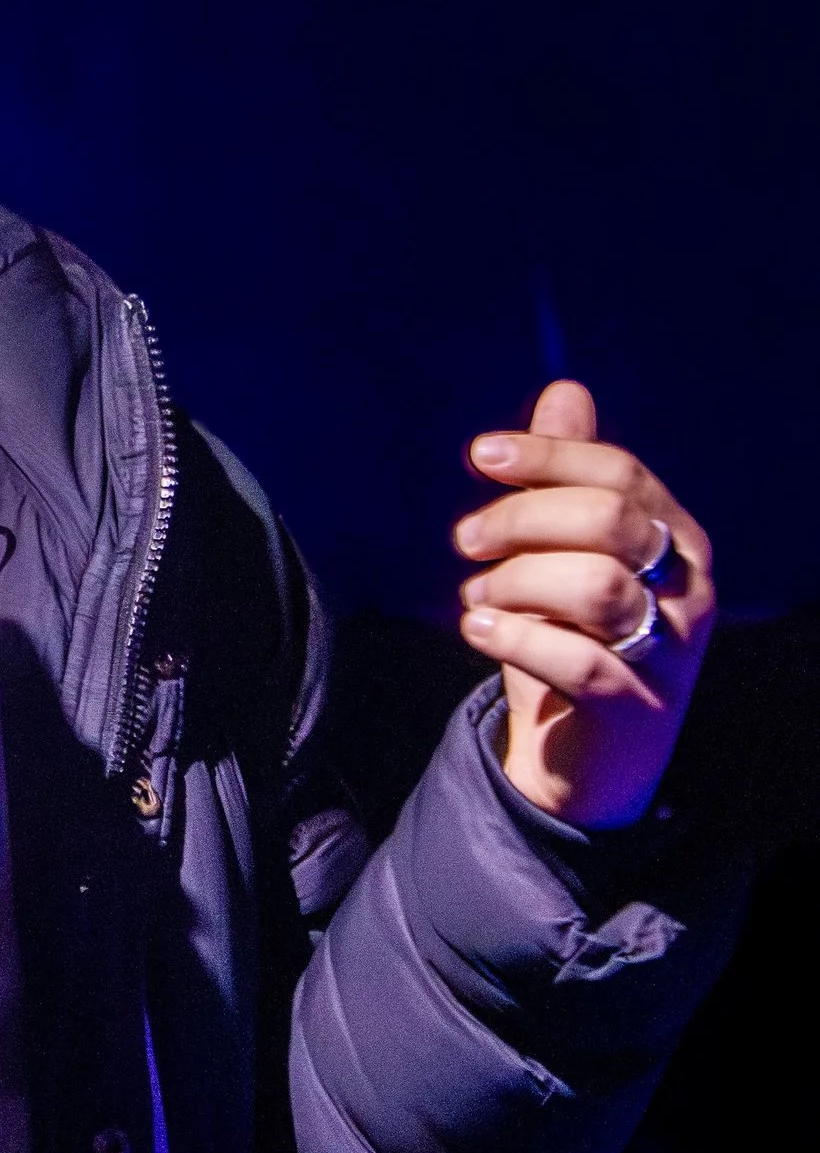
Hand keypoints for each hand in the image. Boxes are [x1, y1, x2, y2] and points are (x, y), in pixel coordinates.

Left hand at [452, 379, 713, 829]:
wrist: (589, 761)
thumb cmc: (576, 639)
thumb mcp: (567, 553)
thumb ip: (566, 480)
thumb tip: (565, 391)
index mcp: (679, 537)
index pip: (620, 474)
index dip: (549, 456)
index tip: (481, 455)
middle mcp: (687, 588)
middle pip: (608, 521)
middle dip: (522, 520)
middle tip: (465, 541)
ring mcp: (671, 650)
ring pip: (598, 585)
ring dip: (518, 582)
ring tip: (476, 599)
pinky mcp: (637, 708)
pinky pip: (582, 660)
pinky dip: (518, 638)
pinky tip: (477, 630)